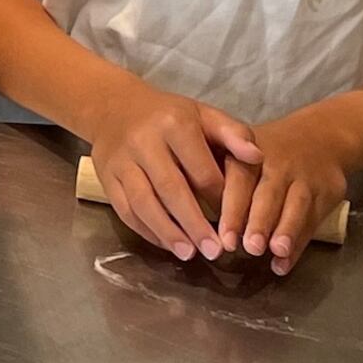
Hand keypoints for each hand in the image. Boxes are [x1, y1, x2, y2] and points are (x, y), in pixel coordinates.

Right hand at [78, 77, 259, 260]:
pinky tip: (166, 244)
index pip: (201, 169)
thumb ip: (233, 134)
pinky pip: (125, 209)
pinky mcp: (106, 178)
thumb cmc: (170, 116)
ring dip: (167, 231)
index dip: (219, 198)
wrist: (114, 107)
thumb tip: (257, 157)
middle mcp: (144, 141)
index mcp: (175, 124)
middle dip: (193, 223)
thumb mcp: (204, 114)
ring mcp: (121, 161)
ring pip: (143, 202)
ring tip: (189, 254)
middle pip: (171, 189)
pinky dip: (146, 230)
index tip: (233, 221)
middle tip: (214, 251)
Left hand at [213, 110, 350, 271]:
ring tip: (274, 252)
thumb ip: (216, 178)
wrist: (320, 136)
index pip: (240, 177)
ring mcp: (304, 177)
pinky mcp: (327, 191)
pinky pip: (313, 218)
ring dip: (285, 229)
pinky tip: (283, 263)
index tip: (224, 236)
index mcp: (249, 153)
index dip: (233, 207)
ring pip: (296, 204)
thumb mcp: (238, 151)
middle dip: (259, 220)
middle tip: (249, 248)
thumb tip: (187, 218)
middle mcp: (278, 163)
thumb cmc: (262, 153)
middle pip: (268, 192)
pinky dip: (300, 243)